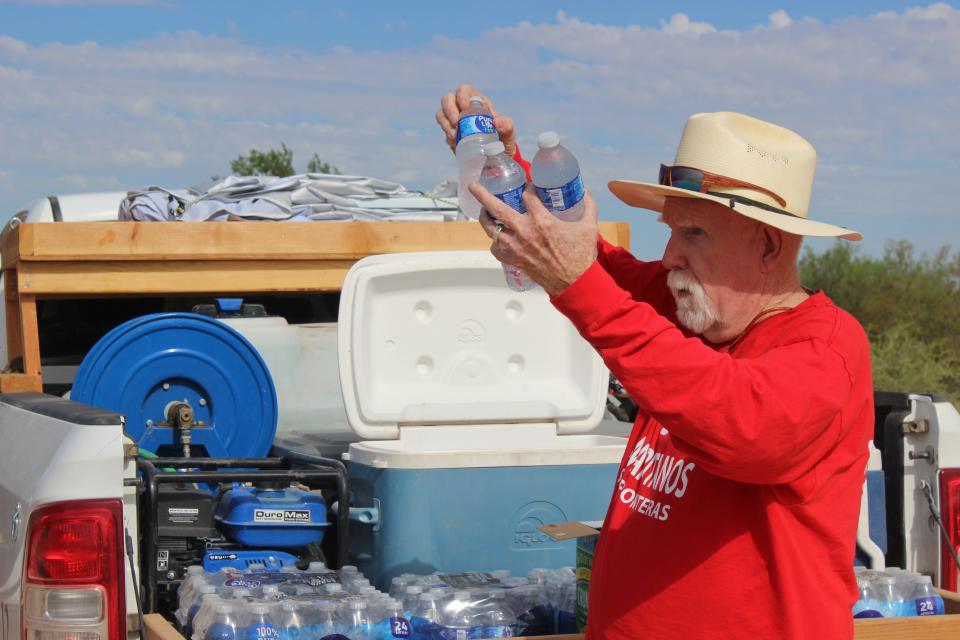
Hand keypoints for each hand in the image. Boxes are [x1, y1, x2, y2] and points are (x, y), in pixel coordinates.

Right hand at [436, 84, 516, 155]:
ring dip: (446, 125)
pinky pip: (444, 132)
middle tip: (455, 123)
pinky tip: (457, 144)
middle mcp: (463, 108)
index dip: (461, 95)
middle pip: (447, 99)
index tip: (465, 107)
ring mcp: (455, 121)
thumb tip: (497, 122)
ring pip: (442, 115)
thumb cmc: (503, 140)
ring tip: (456, 137)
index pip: (464, 90)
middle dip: (449, 109)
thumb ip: (507, 127)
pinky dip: (448, 137)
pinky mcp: (451, 134)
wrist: (496, 157)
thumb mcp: (508, 134)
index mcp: (477, 102)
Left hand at [472, 184, 599, 295]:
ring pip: (491, 230)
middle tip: (473, 186)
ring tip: (485, 212)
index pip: (527, 195)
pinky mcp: (514, 261)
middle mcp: (525, 232)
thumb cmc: (581, 256)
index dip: (527, 188)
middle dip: (483, 195)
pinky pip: (496, 250)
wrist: (574, 284)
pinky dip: (494, 242)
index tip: (529, 187)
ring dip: (486, 219)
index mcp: (542, 221)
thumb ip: (588, 206)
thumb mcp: (589, 227)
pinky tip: (497, 237)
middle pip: (497, 209)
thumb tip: (585, 191)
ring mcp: (517, 248)